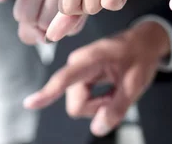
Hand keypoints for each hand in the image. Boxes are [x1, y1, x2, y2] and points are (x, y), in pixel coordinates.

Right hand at [23, 21, 168, 136]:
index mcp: (91, 59)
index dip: (47, 92)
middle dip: (98, 107)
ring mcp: (77, 71)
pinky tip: (111, 89)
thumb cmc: (140, 57)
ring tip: (116, 88)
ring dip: (100, 104)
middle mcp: (77, 64)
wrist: (143, 42)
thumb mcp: (135, 84)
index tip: (29, 103)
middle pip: (77, 104)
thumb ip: (117, 108)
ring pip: (79, 105)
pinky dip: (98, 101)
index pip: (65, 79)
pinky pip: (83, 101)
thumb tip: (98, 130)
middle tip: (119, 92)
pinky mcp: (78, 78)